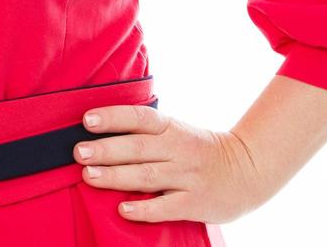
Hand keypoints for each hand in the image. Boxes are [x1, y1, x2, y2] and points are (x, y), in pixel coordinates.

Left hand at [74, 102, 274, 224]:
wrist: (248, 170)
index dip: (113, 117)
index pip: (139, 117)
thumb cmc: (200, 150)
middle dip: (106, 149)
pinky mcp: (195, 202)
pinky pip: (166, 207)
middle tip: (79, 152)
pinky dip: (144, 209)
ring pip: (147, 176)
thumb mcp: (177, 131)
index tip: (88, 119)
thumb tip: (99, 134)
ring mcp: (187, 176)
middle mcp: (178, 149)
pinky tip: (123, 210)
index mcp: (171, 127)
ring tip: (89, 175)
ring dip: (116, 176)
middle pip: (137, 147)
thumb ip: (146, 132)